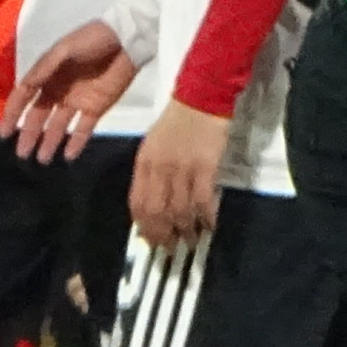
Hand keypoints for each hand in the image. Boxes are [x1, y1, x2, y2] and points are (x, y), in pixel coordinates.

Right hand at [0, 18, 133, 164]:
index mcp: (47, 74)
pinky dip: (76, 143)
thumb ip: (44, 68)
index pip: (24, 97)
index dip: (12, 114)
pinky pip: (83, 129)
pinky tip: (67, 156)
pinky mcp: (96, 108)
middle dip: (29, 135)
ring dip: (50, 142)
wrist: (126, 40)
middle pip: (39, 116)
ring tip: (41, 161)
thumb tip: (24, 87)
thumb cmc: (92, 40)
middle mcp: (58, 90)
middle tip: (21, 155)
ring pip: (59, 126)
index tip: (4, 133)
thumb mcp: (64, 49)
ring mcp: (77, 101)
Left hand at [128, 98, 226, 244]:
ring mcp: (182, 168)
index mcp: (144, 164)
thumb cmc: (177, 122)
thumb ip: (151, 174)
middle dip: (163, 235)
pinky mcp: (205, 167)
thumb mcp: (153, 146)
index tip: (151, 240)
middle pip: (157, 212)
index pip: (137, 203)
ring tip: (191, 241)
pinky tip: (209, 225)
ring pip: (180, 211)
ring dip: (186, 231)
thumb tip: (154, 205)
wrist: (200, 98)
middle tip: (171, 248)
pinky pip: (203, 201)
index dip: (144, 227)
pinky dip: (206, 217)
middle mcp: (159, 169)